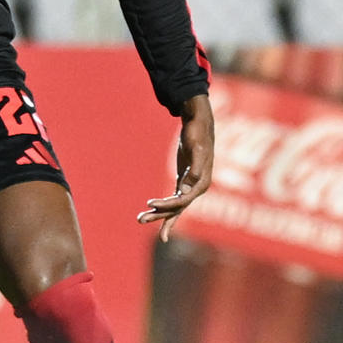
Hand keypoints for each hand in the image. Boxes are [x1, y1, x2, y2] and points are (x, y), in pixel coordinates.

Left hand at [138, 92, 214, 240]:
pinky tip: (154, 211)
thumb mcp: (197, 150)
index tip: (150, 203)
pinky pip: (175, 199)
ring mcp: (190, 186)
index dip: (167, 205)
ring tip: (140, 219)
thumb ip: (194, 170)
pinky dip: (165, 207)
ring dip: (159, 214)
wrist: (199, 123)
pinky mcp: (184, 181)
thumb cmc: (197, 134)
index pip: (182, 201)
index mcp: (201, 184)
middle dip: (159, 215)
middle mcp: (197, 189)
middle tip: (140, 220)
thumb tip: (185, 191)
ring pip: (175, 206)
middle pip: (177, 208)